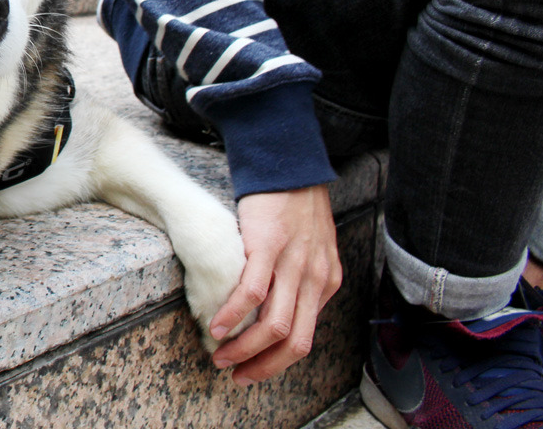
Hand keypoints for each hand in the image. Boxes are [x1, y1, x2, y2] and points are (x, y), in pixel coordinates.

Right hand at [208, 185, 340, 385]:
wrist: (290, 166)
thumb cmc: (295, 207)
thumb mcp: (313, 249)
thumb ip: (303, 280)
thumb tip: (284, 309)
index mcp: (326, 282)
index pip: (305, 337)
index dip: (278, 361)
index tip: (254, 369)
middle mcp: (315, 279)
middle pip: (293, 342)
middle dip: (263, 366)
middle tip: (237, 375)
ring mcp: (293, 265)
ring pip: (274, 325)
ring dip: (245, 349)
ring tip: (221, 356)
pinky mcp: (268, 247)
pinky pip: (253, 293)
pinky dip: (233, 316)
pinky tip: (216, 326)